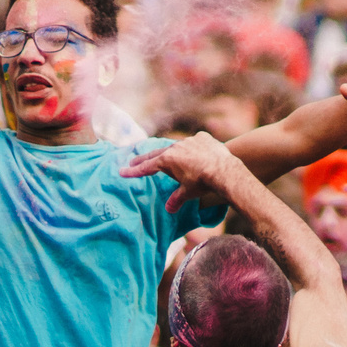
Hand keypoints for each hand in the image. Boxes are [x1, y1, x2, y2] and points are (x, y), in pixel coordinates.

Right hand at [120, 130, 248, 212]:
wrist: (224, 170)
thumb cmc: (202, 183)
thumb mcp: (187, 193)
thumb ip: (176, 199)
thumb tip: (168, 209)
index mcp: (167, 160)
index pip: (146, 167)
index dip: (134, 171)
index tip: (122, 171)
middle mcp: (175, 147)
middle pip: (156, 153)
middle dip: (144, 158)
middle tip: (134, 160)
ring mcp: (189, 140)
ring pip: (177, 146)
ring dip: (172, 152)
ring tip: (170, 156)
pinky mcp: (203, 138)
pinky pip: (195, 142)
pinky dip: (194, 147)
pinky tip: (198, 152)